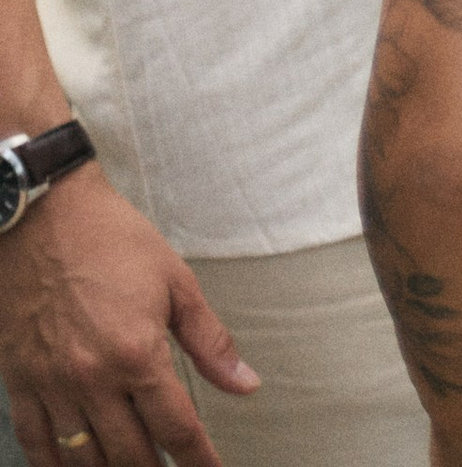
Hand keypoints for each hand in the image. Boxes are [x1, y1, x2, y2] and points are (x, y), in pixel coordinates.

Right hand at [0, 164, 256, 466]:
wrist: (46, 215)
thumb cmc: (113, 239)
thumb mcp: (175, 280)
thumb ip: (209, 340)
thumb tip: (245, 384)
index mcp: (137, 352)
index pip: (176, 427)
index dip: (198, 459)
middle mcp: (93, 378)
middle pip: (130, 453)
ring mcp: (52, 384)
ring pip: (83, 457)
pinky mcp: (20, 380)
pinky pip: (35, 442)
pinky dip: (55, 465)